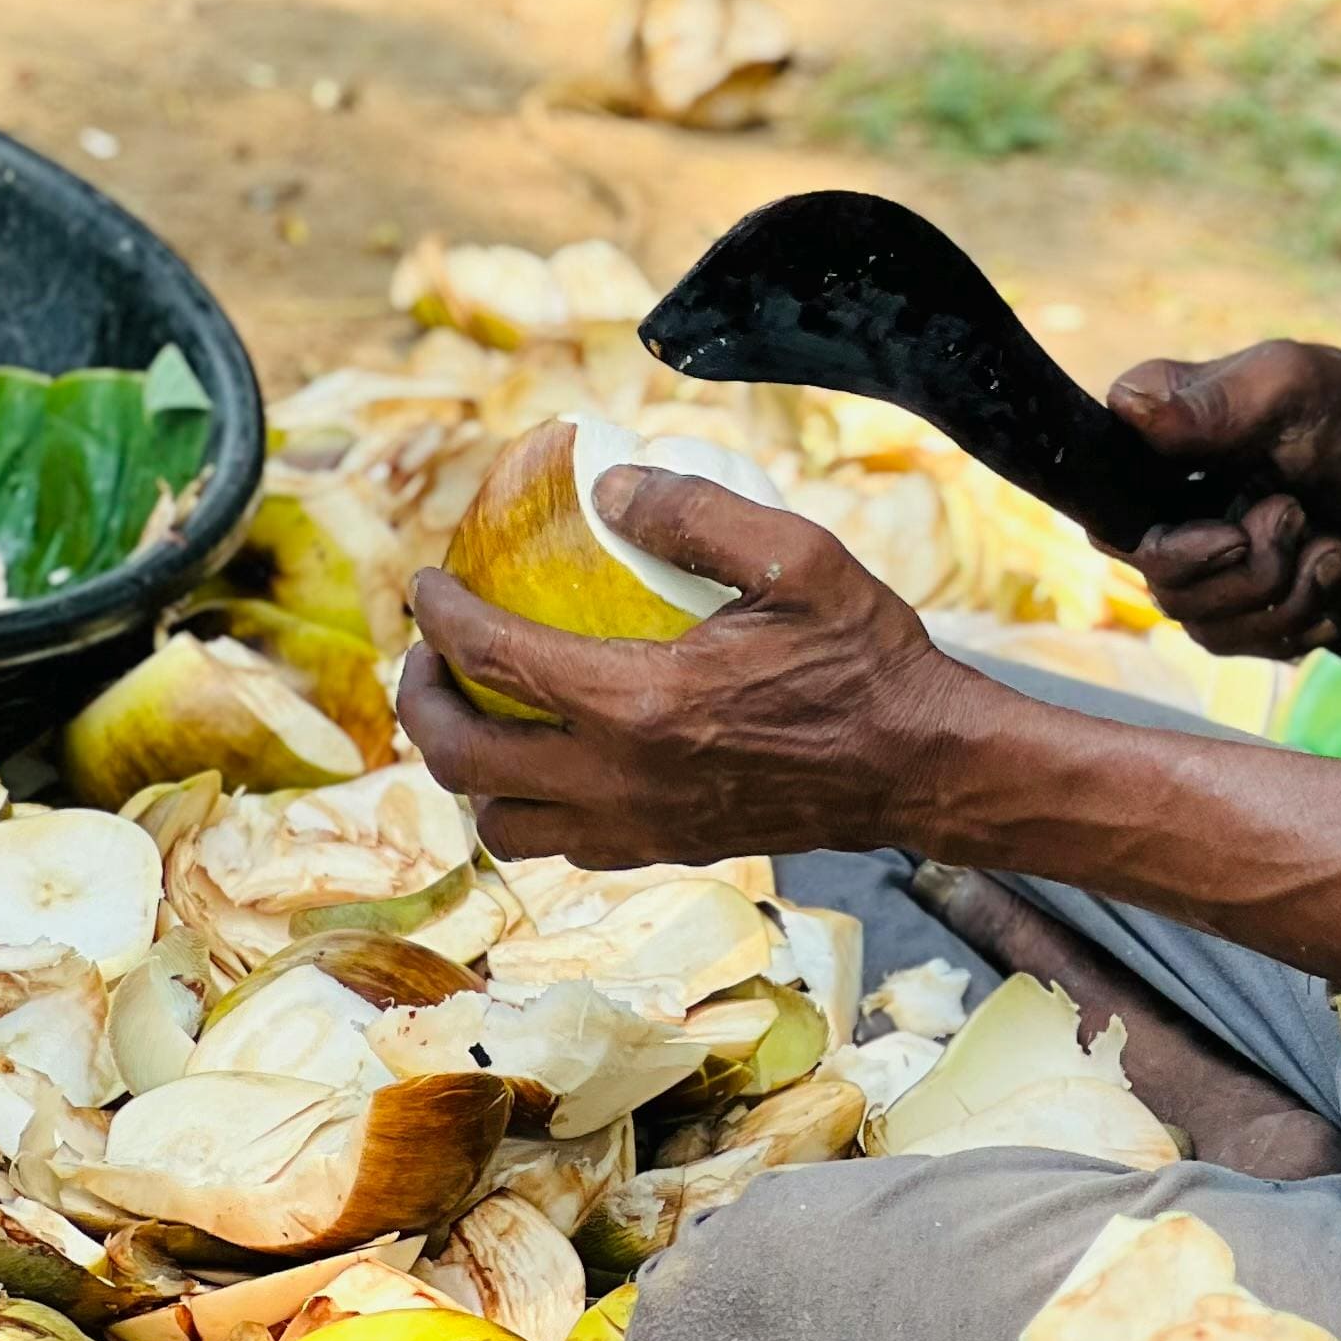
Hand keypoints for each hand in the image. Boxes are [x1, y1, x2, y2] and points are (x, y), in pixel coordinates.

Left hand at [398, 466, 959, 868]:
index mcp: (639, 703)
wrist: (918, 765)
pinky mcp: (665, 851)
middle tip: (430, 656)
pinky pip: (561, 845)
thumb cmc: (864, 656)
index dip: (440, 616)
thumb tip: (607, 489)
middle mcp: (620, 778)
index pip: (494, 658)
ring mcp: (639, 826)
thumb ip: (694, 513)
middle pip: (465, 759)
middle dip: (422, 702)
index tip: (427, 582)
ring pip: (502, 821)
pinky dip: (533, 804)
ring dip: (471, 768)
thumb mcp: (796, 556)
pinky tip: (558, 756)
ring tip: (483, 712)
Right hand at [1107, 325, 1340, 660]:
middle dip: (1250, 572)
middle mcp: (1157, 500)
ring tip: (1332, 548)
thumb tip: (1128, 406)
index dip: (1175, 550)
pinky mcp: (1234, 588)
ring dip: (1283, 600)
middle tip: (1300, 516)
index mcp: (1148, 439)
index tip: (1239, 537)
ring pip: (1204, 624)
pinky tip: (1331, 582)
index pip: (1109, 521)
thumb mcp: (1289, 389)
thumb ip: (1213, 403)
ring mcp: (1195, 549)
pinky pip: (1241, 641)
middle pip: (1164, 585)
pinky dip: (1294, 623)